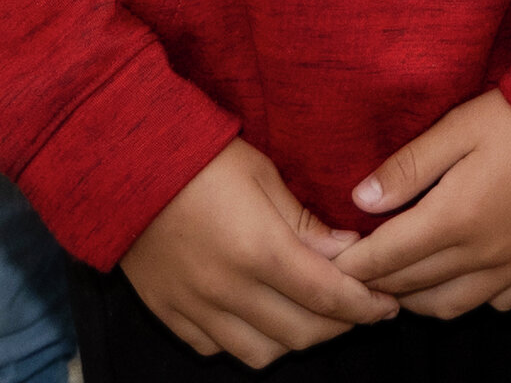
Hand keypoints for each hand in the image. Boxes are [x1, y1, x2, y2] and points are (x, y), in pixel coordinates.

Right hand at [121, 138, 392, 363]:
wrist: (124, 163)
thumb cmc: (201, 157)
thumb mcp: (263, 175)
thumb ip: (305, 222)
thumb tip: (348, 252)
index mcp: (258, 250)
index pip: (327, 297)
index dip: (364, 306)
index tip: (387, 305)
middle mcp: (229, 290)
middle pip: (301, 333)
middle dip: (339, 325)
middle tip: (359, 307)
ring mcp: (196, 308)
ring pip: (262, 353)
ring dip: (295, 339)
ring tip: (312, 314)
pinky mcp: (171, 314)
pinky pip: (219, 348)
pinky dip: (247, 340)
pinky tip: (260, 315)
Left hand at [339, 91, 510, 316]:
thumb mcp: (461, 125)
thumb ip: (409, 165)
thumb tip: (360, 199)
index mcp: (456, 217)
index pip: (386, 257)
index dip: (352, 264)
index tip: (329, 263)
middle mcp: (483, 256)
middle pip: (413, 287)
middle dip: (378, 283)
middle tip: (357, 271)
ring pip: (450, 307)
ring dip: (418, 299)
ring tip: (401, 281)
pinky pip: (497, 304)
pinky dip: (469, 298)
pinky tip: (462, 278)